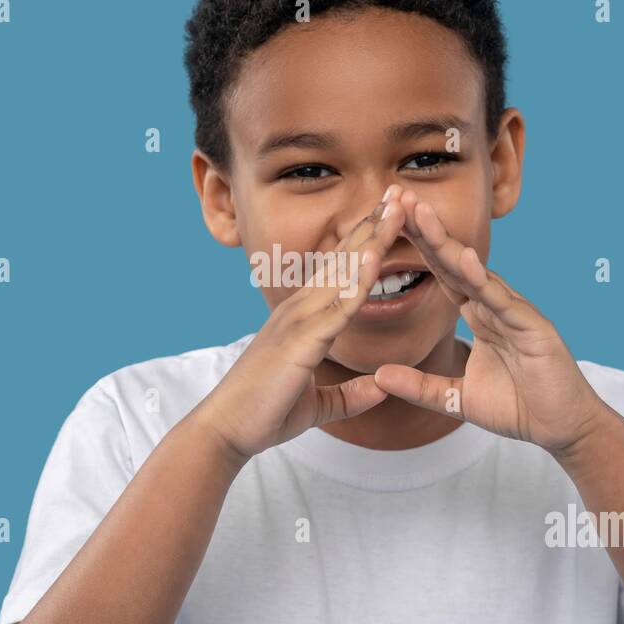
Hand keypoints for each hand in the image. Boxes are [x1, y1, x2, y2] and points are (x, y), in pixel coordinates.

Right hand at [191, 187, 409, 460]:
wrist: (226, 431)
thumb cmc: (264, 414)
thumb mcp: (319, 406)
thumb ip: (350, 395)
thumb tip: (382, 389)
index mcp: (301, 319)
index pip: (338, 272)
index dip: (363, 243)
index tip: (387, 217)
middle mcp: (298, 310)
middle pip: (342, 259)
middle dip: (371, 225)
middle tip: (396, 192)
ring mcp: (297, 321)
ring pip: (343, 272)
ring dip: (371, 238)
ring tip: (395, 207)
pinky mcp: (300, 340)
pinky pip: (337, 307)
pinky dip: (357, 280)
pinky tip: (375, 257)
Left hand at [372, 189, 612, 455]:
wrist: (561, 428)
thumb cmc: (517, 407)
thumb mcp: (456, 399)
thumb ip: (419, 386)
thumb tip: (377, 375)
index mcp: (477, 314)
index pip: (441, 274)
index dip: (417, 248)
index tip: (387, 221)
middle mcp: (495, 304)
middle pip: (453, 262)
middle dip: (425, 230)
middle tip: (398, 196)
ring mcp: (515, 312)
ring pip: (475, 272)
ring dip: (447, 244)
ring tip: (421, 215)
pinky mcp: (534, 327)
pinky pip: (504, 301)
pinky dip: (484, 282)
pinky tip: (464, 261)